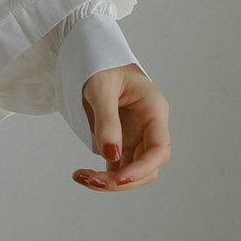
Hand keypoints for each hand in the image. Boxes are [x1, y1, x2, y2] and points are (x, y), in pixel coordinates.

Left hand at [73, 65, 169, 192]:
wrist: (93, 59)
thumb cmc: (101, 66)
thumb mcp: (100, 88)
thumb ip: (106, 121)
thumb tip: (110, 155)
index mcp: (154, 111)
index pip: (159, 149)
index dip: (143, 168)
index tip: (120, 177)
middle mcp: (149, 128)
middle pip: (147, 167)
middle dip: (122, 180)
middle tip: (92, 180)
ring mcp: (136, 137)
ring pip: (132, 171)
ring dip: (110, 181)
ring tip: (81, 177)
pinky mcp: (121, 142)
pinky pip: (117, 166)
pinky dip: (102, 175)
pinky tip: (82, 175)